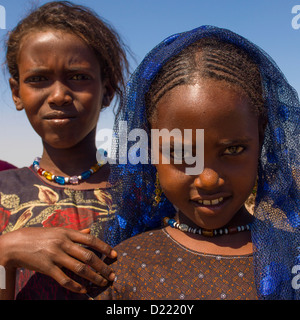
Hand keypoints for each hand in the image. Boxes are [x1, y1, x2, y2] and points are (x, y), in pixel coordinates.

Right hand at [0, 227, 116, 293]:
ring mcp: (55, 255)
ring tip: (102, 282)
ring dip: (93, 277)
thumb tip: (89, 232)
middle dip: (102, 266)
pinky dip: (75, 286)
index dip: (104, 247)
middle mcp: (63, 243)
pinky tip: (84, 289)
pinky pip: (64, 279)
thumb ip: (75, 233)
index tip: (114, 255)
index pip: (91, 240)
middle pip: (88, 256)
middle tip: (112, 274)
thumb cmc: (40, 236)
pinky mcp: (47, 268)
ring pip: (80, 268)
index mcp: (67, 233)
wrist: (17, 244)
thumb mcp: (58, 230)